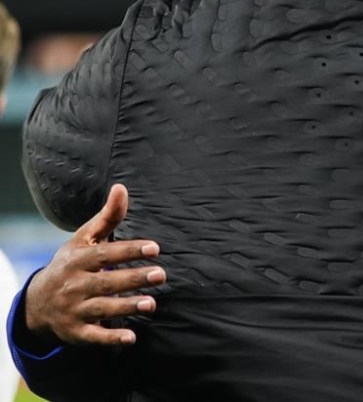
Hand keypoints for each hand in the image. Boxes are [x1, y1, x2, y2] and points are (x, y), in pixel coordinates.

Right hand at [24, 183, 165, 346]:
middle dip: (134, 279)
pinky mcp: (75, 332)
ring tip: (152, 304)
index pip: (105, 254)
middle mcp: (74, 285)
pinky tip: (132, 338)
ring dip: (127, 307)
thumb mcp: (84, 240)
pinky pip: (94, 336)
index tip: (155, 248)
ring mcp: (74, 310)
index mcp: (77, 260)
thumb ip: (107, 217)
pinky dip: (111, 339)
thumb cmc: (71, 264)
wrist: (37, 302)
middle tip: (161, 274)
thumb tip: (121, 187)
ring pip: (102, 309)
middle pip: (106, 282)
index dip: (129, 251)